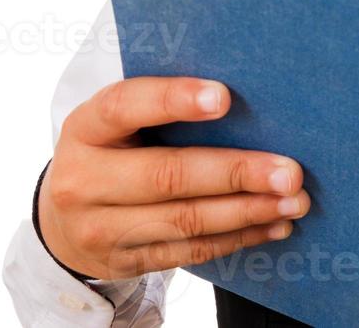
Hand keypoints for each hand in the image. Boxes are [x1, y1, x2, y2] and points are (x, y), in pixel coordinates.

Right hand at [38, 76, 309, 280]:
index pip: (124, 106)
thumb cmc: (113, 151)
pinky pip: (190, 251)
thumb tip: (246, 97)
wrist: (65, 221)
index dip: (173, 100)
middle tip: (289, 171)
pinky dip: (237, 237)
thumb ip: (163, 106)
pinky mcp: (125, 261)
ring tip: (293, 201)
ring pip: (185, 220)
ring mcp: (101, 228)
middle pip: (167, 176)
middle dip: (236, 173)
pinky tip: (272, 224)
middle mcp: (85, 180)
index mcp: (85, 128)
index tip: (225, 97)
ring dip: (248, 211)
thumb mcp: (119, 122)